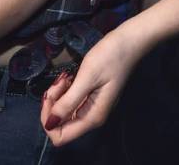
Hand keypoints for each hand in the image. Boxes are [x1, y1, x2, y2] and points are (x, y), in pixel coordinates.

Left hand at [41, 28, 141, 145]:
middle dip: (52, 105)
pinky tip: (68, 78)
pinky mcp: (91, 97)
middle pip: (60, 124)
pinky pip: (71, 102)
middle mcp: (92, 117)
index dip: (48, 121)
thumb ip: (68, 102)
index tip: (50, 97)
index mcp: (92, 117)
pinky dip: (64, 91)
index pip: (60, 137)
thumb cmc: (110, 58)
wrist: (129, 42)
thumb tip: (49, 124)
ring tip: (64, 77)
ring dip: (58, 96)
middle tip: (58, 82)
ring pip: (63, 112)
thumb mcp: (87, 78)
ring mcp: (92, 107)